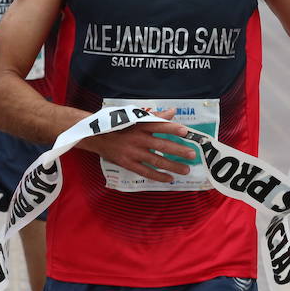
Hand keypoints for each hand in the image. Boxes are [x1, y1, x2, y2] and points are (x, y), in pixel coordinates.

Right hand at [77, 110, 195, 183]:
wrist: (97, 136)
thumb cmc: (120, 124)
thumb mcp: (135, 117)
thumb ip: (155, 116)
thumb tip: (173, 112)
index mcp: (140, 124)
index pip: (159, 125)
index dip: (172, 128)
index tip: (185, 132)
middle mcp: (138, 138)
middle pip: (161, 145)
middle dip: (178, 150)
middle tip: (192, 155)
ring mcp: (133, 152)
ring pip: (156, 160)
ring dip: (172, 166)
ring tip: (186, 170)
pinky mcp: (128, 163)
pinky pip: (145, 171)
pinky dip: (158, 176)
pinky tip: (169, 178)